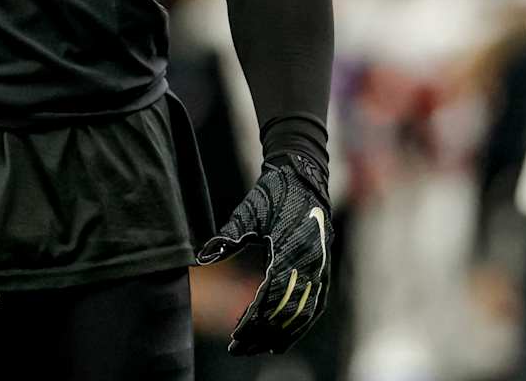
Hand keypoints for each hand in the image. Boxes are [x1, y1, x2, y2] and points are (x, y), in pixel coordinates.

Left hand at [195, 153, 331, 354]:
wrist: (304, 176)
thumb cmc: (274, 192)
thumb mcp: (248, 210)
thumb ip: (228, 235)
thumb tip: (203, 256)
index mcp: (291, 250)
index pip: (272, 296)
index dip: (255, 319)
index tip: (237, 335)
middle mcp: (311, 264)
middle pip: (287, 311)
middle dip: (264, 333)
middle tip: (240, 348)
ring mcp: (320, 268)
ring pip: (303, 313)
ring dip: (282, 334)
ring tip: (259, 349)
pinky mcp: (322, 269)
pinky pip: (314, 305)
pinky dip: (300, 325)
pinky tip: (285, 337)